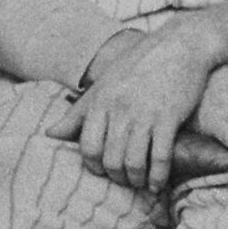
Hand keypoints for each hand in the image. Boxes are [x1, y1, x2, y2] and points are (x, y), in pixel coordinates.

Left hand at [68, 21, 218, 192]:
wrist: (179, 45)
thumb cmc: (138, 66)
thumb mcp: (103, 85)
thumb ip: (77, 113)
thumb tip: (48, 134)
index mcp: (100, 101)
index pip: (87, 147)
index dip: (94, 166)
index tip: (103, 171)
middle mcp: (119, 109)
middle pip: (110, 160)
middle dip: (117, 177)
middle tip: (124, 180)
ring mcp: (144, 114)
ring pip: (134, 163)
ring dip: (136, 179)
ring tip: (140, 183)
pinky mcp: (169, 117)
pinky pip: (161, 158)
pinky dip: (158, 176)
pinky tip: (158, 184)